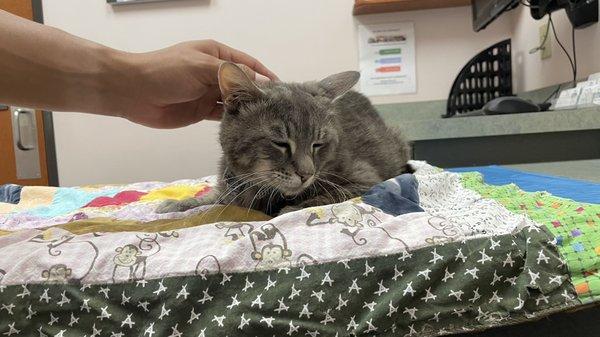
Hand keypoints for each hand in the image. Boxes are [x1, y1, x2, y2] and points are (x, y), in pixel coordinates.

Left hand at [117, 40, 276, 127]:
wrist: (133, 92)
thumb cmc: (166, 71)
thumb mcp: (201, 66)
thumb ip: (230, 75)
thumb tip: (258, 84)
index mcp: (216, 55)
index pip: (248, 64)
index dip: (264, 75)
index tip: (282, 89)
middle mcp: (215, 73)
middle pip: (243, 84)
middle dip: (259, 94)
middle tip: (279, 109)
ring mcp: (209, 93)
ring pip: (235, 101)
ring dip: (248, 109)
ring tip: (267, 120)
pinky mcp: (202, 111)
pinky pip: (224, 115)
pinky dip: (235, 120)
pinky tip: (248, 126)